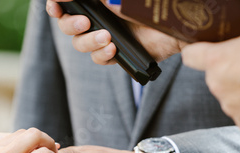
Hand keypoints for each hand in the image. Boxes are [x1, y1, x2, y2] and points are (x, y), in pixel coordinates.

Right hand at [46, 0, 186, 64]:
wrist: (184, 23)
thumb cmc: (157, 3)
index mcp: (98, 1)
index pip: (68, 2)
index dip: (56, 4)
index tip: (56, 6)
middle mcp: (99, 15)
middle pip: (67, 24)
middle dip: (70, 24)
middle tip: (85, 22)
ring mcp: (107, 34)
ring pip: (80, 43)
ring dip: (88, 41)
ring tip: (107, 38)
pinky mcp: (118, 53)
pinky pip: (99, 59)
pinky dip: (102, 55)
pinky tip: (113, 49)